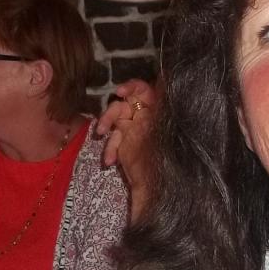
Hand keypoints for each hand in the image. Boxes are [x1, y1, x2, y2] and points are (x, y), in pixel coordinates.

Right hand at [96, 79, 155, 202]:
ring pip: (115, 118)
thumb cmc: (167, 160)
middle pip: (124, 103)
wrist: (158, 189)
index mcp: (159, 110)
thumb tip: (162, 79)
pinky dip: (109, 149)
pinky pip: (113, 139)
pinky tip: (109, 161)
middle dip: (111, 112)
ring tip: (101, 137)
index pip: (145, 90)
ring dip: (105, 125)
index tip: (120, 93)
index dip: (132, 87)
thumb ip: (162, 107)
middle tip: (104, 124)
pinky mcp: (124, 143)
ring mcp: (134, 130)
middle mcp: (146, 117)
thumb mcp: (167, 130)